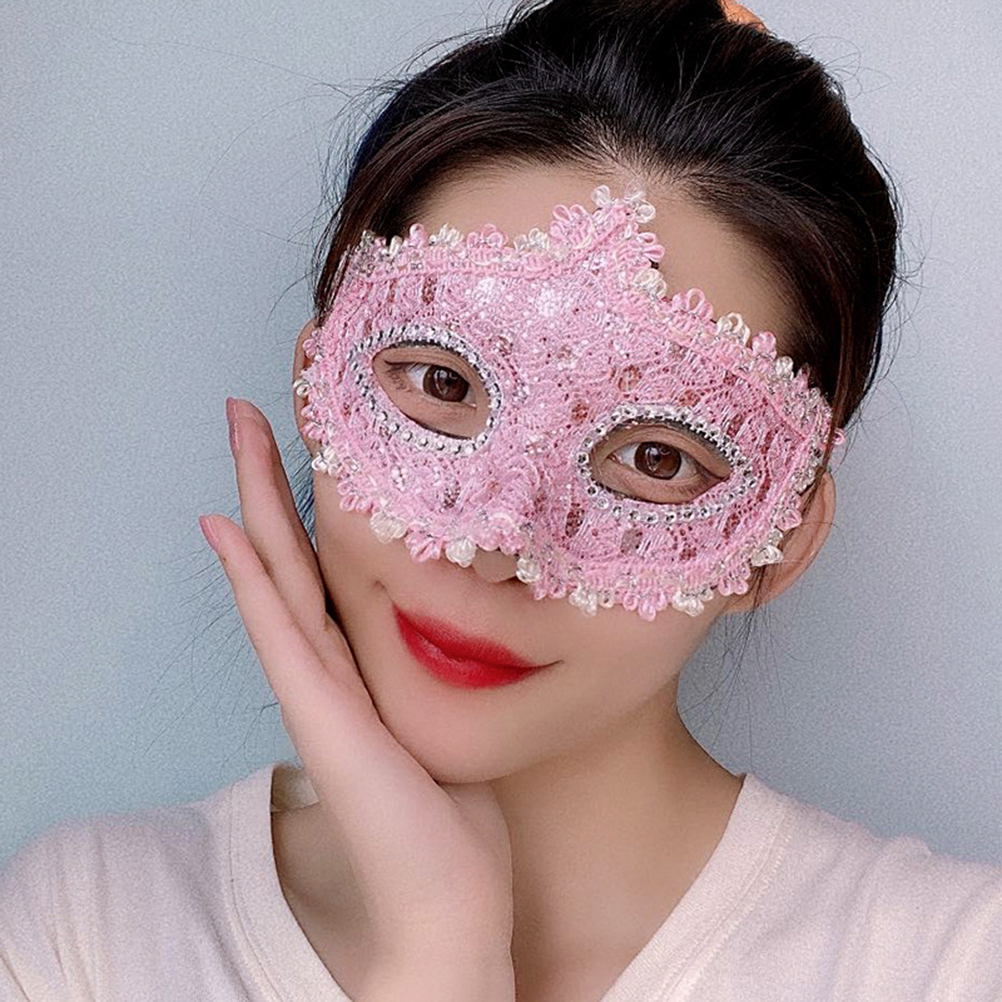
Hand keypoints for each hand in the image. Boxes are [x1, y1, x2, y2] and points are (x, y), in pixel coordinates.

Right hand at [199, 397, 514, 979]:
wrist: (446, 901)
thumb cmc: (456, 816)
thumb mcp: (455, 722)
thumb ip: (445, 675)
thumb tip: (479, 629)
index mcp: (359, 664)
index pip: (325, 568)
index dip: (308, 505)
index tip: (306, 442)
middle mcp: (329, 666)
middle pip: (292, 555)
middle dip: (271, 482)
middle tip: (250, 409)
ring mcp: (317, 689)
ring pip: (278, 576)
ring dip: (254, 503)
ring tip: (235, 434)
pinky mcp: (320, 716)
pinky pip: (281, 631)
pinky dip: (252, 579)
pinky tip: (227, 528)